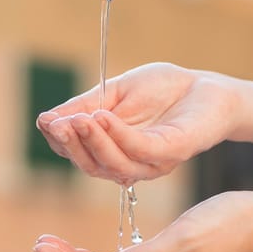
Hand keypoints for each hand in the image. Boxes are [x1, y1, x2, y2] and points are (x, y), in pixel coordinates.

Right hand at [36, 62, 237, 183]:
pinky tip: (103, 117)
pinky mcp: (172, 152)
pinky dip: (118, 135)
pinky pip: (140, 150)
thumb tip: (46, 120)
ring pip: (114, 164)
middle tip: (56, 124)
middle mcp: (130, 164)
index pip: (78, 153)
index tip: (45, 120)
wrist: (207, 85)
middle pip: (92, 166)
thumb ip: (85, 106)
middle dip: (71, 145)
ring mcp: (152, 162)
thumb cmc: (163, 89)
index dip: (59, 140)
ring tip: (77, 119)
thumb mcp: (115, 92)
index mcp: (113, 151)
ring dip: (92, 142)